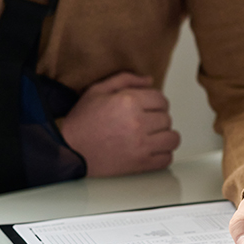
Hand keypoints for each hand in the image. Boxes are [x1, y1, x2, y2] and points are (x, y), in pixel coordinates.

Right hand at [59, 72, 180, 176]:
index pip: (161, 99)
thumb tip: (149, 80)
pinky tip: (151, 150)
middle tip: (145, 122)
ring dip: (165, 136)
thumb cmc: (81, 122)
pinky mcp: (141, 163)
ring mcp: (141, 145)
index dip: (155, 102)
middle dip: (158, 118)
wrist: (70, 150)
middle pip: (167, 118)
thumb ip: (126, 80)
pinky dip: (162, 155)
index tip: (148, 108)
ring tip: (152, 136)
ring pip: (172, 138)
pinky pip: (167, 158)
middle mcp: (138, 123)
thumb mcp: (98, 90)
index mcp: (129, 102)